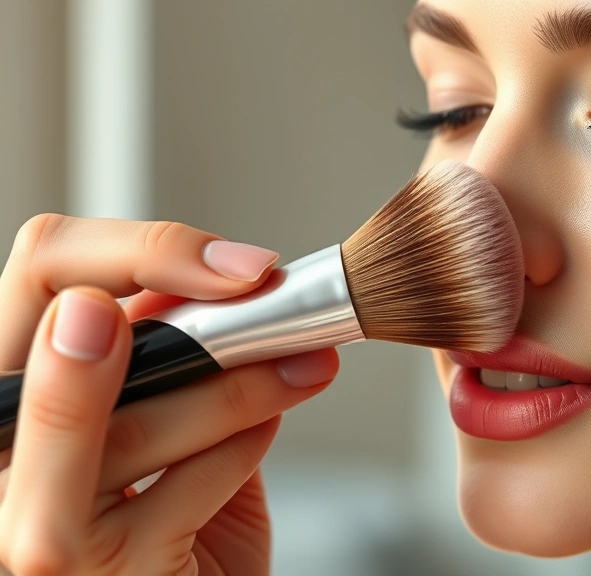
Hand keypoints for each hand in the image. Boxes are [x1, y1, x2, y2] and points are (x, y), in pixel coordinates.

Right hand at [0, 215, 339, 574]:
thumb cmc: (173, 526)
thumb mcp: (161, 417)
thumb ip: (165, 355)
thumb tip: (214, 282)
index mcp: (12, 391)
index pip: (43, 267)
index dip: (143, 250)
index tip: (238, 265)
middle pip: (76, 329)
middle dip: (196, 317)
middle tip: (273, 304)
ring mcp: (29, 520)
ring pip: (144, 415)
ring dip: (244, 384)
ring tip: (303, 365)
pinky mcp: (90, 570)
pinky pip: (189, 482)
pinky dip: (243, 449)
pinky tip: (263, 434)